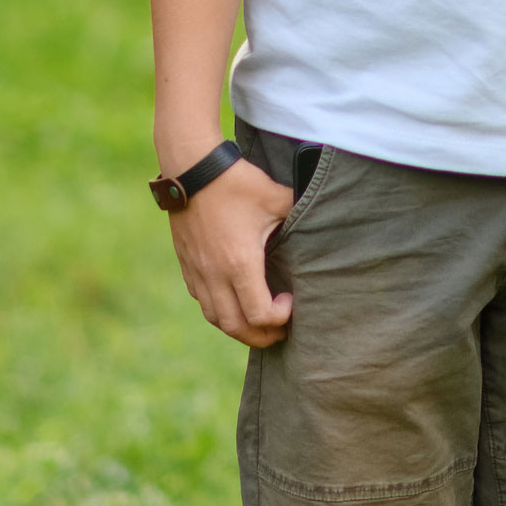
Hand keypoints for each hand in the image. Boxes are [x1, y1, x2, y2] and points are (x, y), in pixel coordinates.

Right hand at [165, 160, 297, 345]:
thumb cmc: (235, 182)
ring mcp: (198, 271)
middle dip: (260, 336)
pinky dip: (220, 310)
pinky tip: (233, 301)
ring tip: (257, 324)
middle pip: (236, 327)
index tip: (290, 302)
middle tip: (279, 332)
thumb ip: (299, 213)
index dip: (279, 318)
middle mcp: (215, 274)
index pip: (259, 314)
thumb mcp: (276, 197)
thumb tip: (319, 220)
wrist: (191, 168)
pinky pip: (202, 301)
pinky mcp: (187, 264)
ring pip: (215, 318)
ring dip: (238, 327)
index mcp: (240, 263)